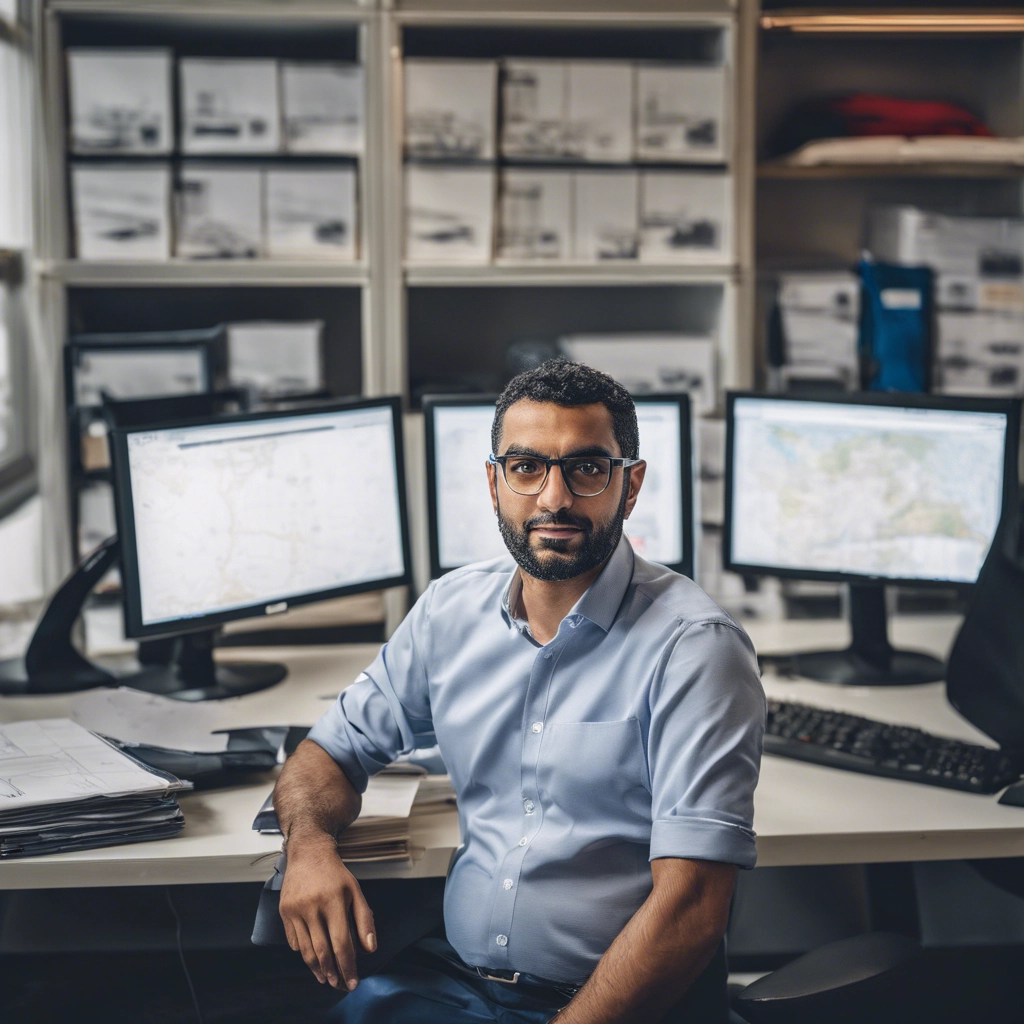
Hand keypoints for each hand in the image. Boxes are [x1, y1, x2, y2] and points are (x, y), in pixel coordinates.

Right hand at [279, 835, 376, 989]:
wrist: (308, 853)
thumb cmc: (335, 874)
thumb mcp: (355, 890)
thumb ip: (364, 919)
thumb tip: (370, 949)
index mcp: (334, 900)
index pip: (342, 942)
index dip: (348, 966)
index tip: (353, 981)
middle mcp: (312, 905)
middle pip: (322, 951)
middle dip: (333, 973)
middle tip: (340, 985)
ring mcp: (295, 909)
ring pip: (306, 950)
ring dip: (317, 969)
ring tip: (327, 978)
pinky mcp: (284, 911)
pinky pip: (293, 941)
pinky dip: (304, 953)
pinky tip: (313, 958)